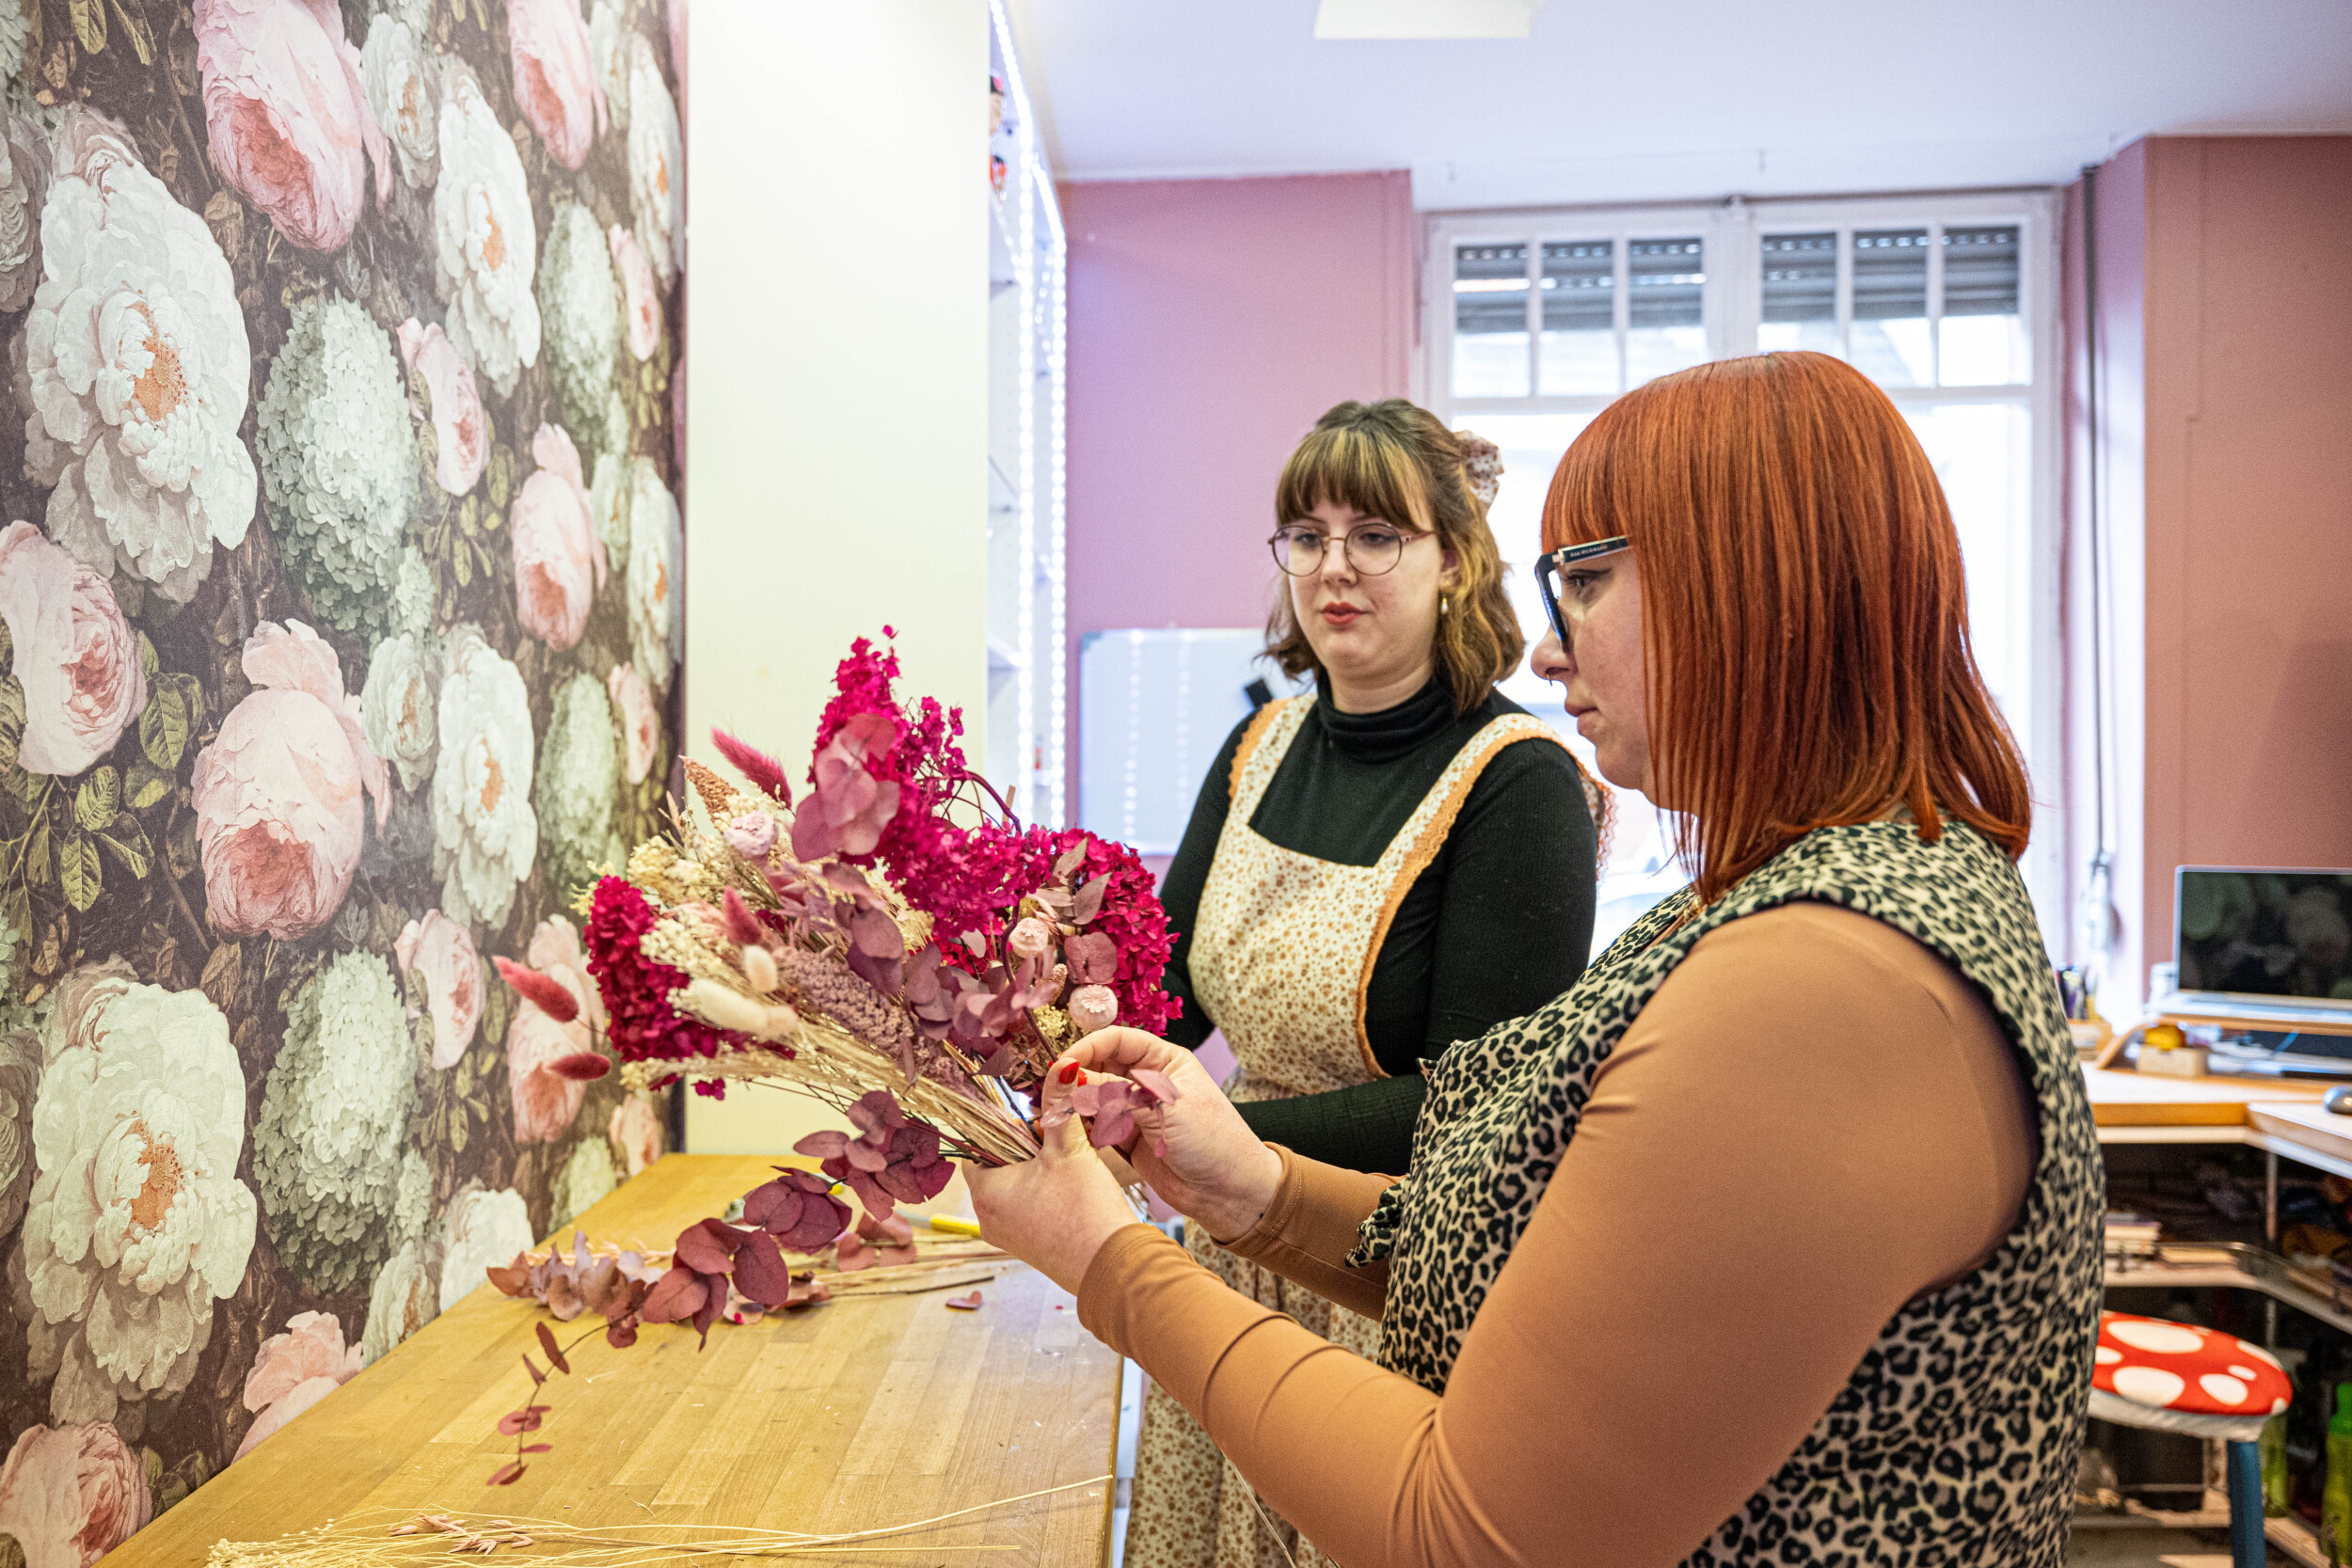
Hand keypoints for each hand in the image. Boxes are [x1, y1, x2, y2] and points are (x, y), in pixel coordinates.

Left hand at [963, 1090, 1140, 1295]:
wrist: (1113, 1267)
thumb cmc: (1085, 1212)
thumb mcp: (1069, 1150)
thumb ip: (1060, 1106)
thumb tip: (1060, 1066)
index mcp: (986, 1192)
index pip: (974, 1146)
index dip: (998, 1125)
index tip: (1022, 1114)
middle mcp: (987, 1217)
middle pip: (993, 1166)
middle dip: (1018, 1146)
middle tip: (1045, 1129)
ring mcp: (1006, 1236)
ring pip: (1009, 1187)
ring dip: (1030, 1168)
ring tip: (1059, 1154)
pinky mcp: (1027, 1246)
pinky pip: (1023, 1208)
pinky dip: (1038, 1191)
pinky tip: (1065, 1183)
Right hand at [1054, 1029, 1282, 1242]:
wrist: (1231, 1193)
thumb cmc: (1213, 1141)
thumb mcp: (1164, 1108)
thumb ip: (1115, 1092)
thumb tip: (1071, 1076)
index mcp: (1165, 1060)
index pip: (1117, 1041)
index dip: (1087, 1047)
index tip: (1063, 1063)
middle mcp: (1147, 1081)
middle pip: (1099, 1067)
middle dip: (1074, 1076)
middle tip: (1048, 1089)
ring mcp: (1135, 1111)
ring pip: (1092, 1098)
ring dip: (1072, 1103)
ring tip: (1050, 1112)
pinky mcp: (1127, 1140)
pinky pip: (1094, 1127)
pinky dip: (1078, 1128)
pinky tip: (1063, 1131)